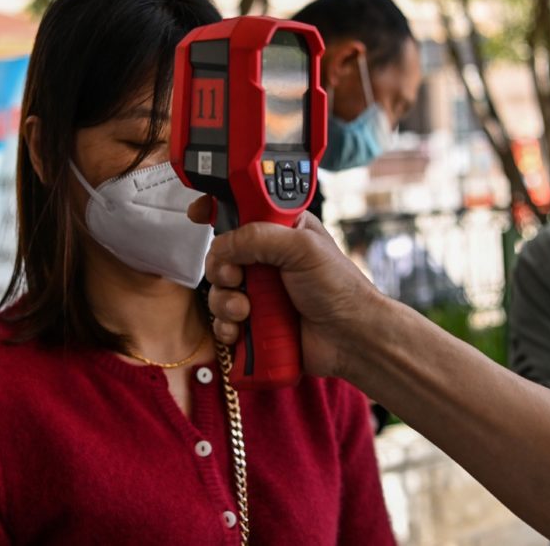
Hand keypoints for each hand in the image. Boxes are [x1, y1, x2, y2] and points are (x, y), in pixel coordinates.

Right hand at [189, 196, 389, 377]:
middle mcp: (266, 261)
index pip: (240, 212)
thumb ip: (257, 237)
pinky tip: (241, 332)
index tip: (198, 214)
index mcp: (279, 231)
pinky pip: (223, 323)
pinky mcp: (255, 323)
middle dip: (220, 269)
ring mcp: (259, 293)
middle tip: (237, 278)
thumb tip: (220, 246)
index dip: (216, 210)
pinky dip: (226, 328)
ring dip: (225, 302)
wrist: (351, 339)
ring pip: (218, 291)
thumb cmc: (339, 288)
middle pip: (220, 256)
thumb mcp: (302, 247)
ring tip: (247, 311)